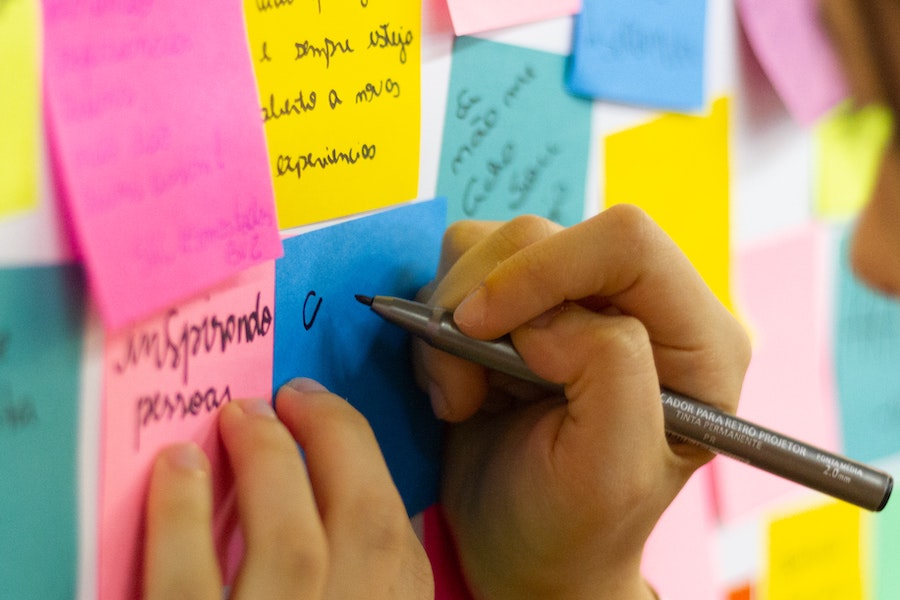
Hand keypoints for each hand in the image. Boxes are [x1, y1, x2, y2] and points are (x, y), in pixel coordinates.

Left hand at [142, 378, 433, 599]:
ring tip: (239, 415)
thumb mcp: (346, 598)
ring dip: (267, 463)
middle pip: (368, 529)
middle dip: (335, 442)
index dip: (365, 463)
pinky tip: (177, 467)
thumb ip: (352, 572)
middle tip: (291, 397)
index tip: (326, 415)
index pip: (398, 543)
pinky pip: (188, 586)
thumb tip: (335, 489)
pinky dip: (181, 518)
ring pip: (292, 549)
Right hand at [414, 206, 749, 598]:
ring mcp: (575, 300)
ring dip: (455, 317)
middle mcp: (640, 305)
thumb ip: (609, 373)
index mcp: (696, 339)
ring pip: (493, 244)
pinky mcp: (522, 307)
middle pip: (545, 234)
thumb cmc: (573, 527)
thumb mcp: (611, 471)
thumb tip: (548, 318)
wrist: (524, 550)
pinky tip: (460, 385)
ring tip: (464, 395)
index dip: (543, 269)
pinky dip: (438, 325)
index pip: (625, 241)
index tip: (480, 328)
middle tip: (465, 381)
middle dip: (485, 301)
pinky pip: (460, 270)